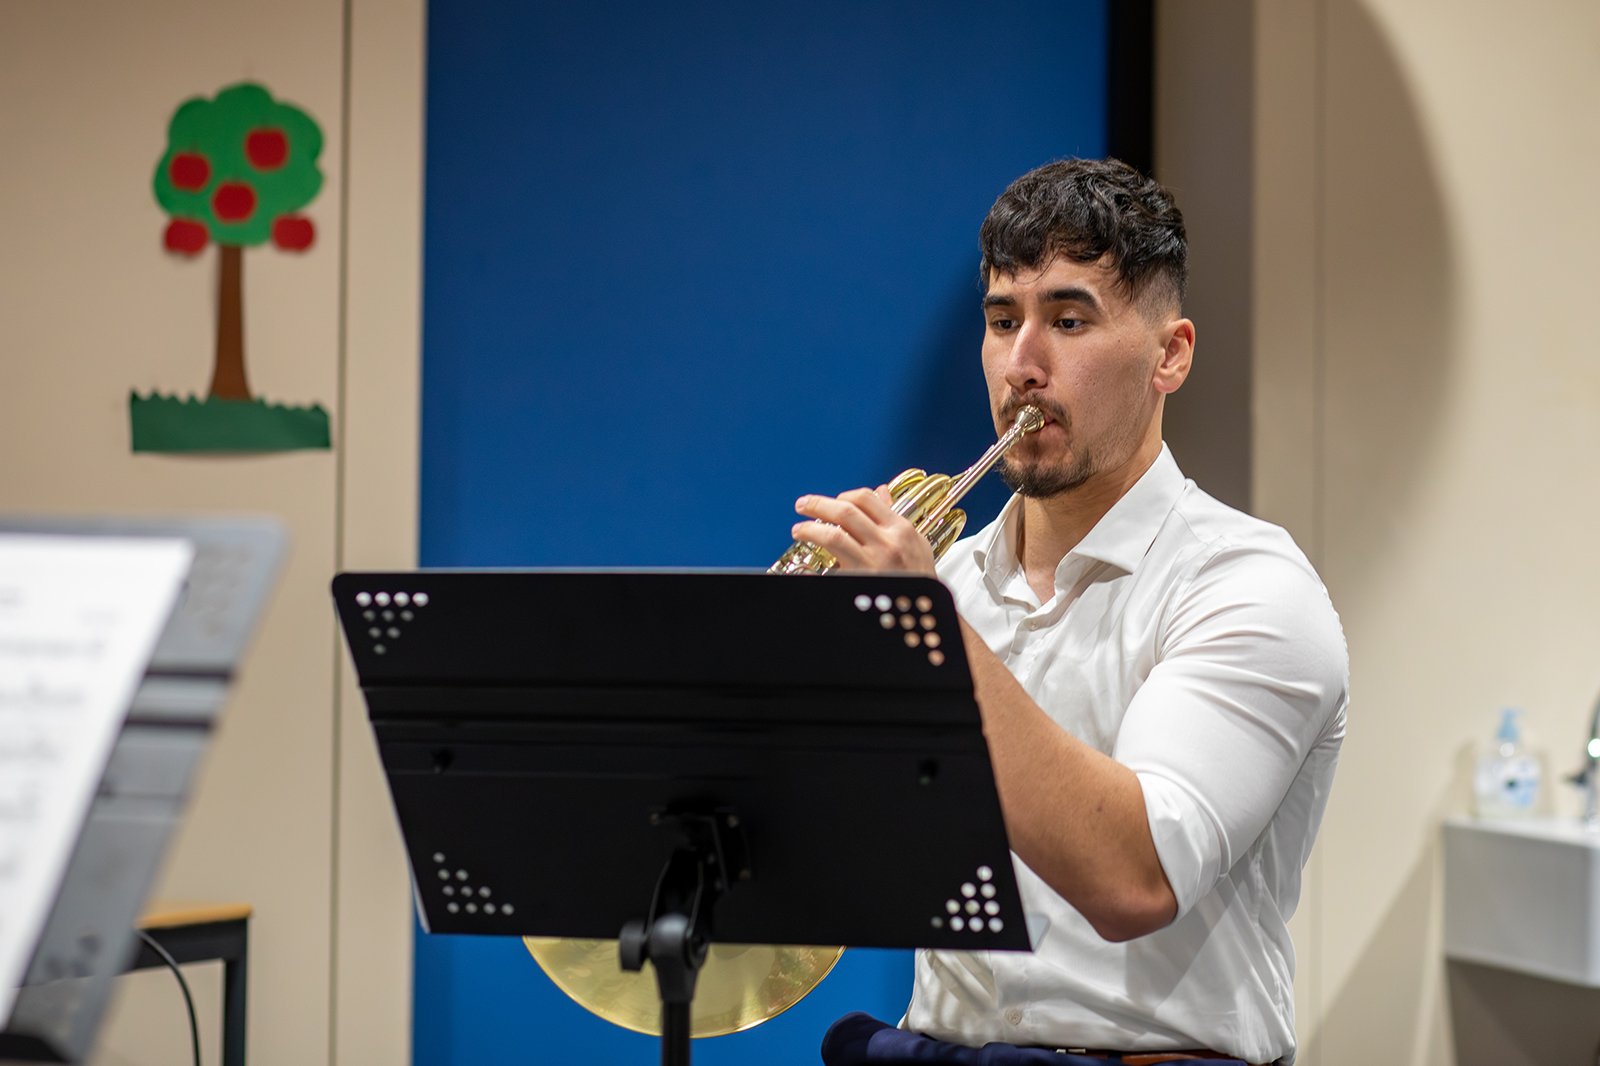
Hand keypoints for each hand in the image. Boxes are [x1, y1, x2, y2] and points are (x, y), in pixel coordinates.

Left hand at [791, 486, 938, 574]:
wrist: (923, 613)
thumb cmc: (919, 580)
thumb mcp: (915, 543)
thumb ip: (895, 517)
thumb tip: (880, 492)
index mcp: (900, 529)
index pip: (866, 499)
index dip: (843, 496)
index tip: (833, 501)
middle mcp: (886, 542)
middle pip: (845, 511)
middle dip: (819, 504)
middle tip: (803, 505)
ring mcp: (872, 561)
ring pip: (834, 534)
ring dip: (811, 528)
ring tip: (799, 529)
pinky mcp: (859, 579)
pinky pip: (833, 559)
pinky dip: (817, 550)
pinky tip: (808, 551)